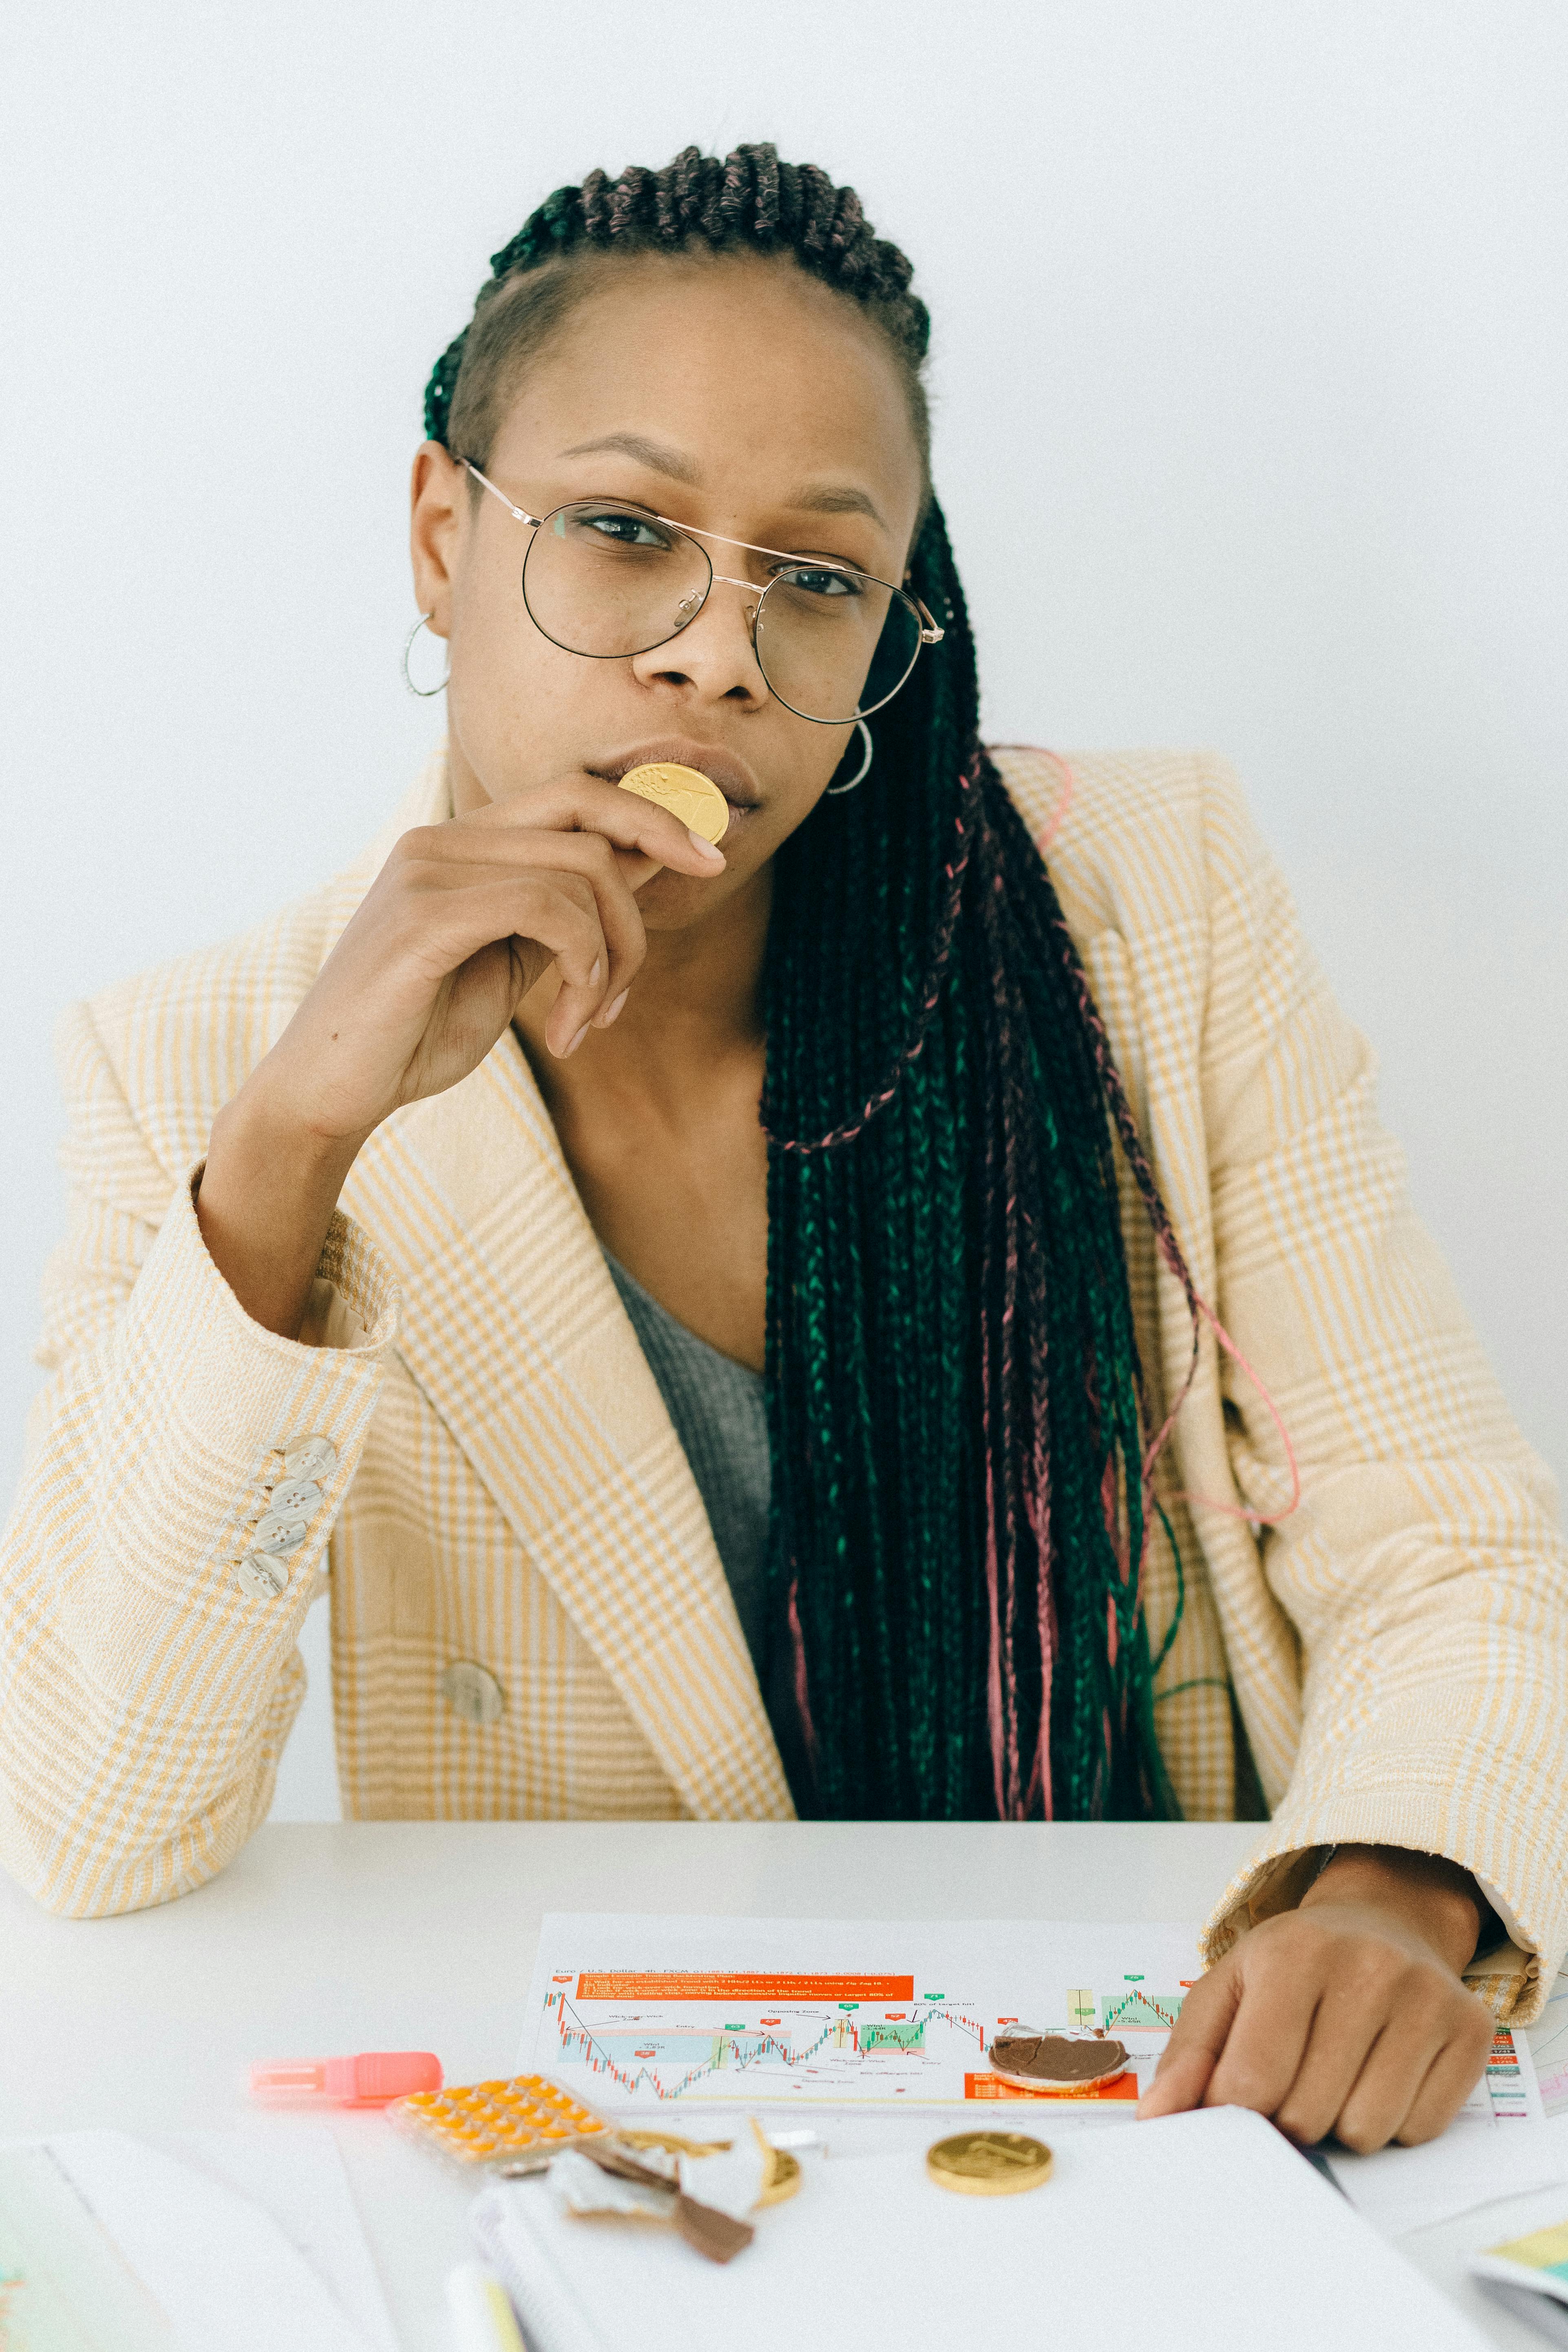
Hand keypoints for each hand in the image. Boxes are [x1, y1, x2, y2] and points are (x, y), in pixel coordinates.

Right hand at [256, 773, 726, 1132]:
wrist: (330, 1089)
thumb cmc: (415, 1032)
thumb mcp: (512, 960)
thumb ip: (568, 908)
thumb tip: (648, 859)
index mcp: (461, 843)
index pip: (575, 792)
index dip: (651, 815)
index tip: (709, 858)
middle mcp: (442, 838)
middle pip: (590, 819)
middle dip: (647, 891)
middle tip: (637, 984)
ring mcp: (429, 868)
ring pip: (582, 872)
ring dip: (611, 960)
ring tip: (588, 1023)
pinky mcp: (425, 915)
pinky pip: (548, 908)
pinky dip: (584, 968)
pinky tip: (569, 1027)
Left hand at [1138, 1846, 1492, 2150]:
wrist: (1384, 1921)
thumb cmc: (1295, 1964)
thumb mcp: (1229, 1987)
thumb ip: (1189, 2054)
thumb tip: (1157, 2118)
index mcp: (1292, 1955)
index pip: (1251, 2083)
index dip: (1237, 2110)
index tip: (1241, 2096)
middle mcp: (1367, 1969)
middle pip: (1307, 2115)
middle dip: (1290, 2115)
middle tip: (1296, 2074)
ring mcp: (1426, 1999)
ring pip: (1366, 2131)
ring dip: (1342, 2122)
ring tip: (1338, 2072)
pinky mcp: (1471, 2031)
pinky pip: (1419, 2129)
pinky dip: (1394, 2119)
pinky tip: (1383, 2071)